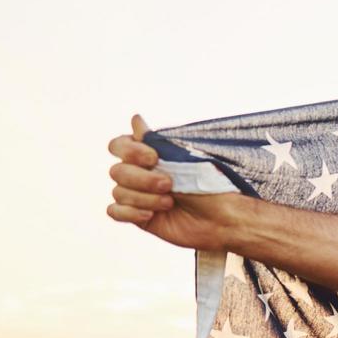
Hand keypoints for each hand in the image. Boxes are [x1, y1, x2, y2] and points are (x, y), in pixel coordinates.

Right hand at [106, 115, 239, 250]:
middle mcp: (139, 174)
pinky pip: (115, 212)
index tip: (154, 157)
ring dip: (145, 198)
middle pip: (117, 171)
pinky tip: (150, 214)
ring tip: (170, 203)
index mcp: (148, 155)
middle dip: (143, 180)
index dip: (130, 151)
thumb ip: (155, 141)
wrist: (222, 218)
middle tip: (169, 185)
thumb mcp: (183, 159)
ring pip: (118, 192)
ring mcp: (138, 196)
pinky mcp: (139, 217)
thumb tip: (135, 119)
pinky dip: (130, 212)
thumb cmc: (209, 185)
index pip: (118, 146)